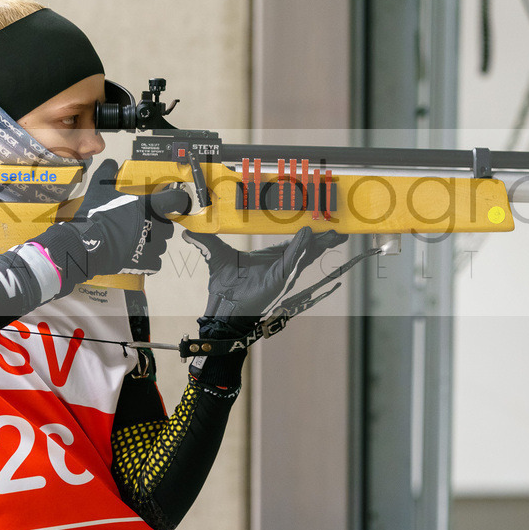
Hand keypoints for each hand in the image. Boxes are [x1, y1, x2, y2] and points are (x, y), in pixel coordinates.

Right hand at [35, 159, 188, 288]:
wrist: (90, 244)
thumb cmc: (98, 216)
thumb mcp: (100, 189)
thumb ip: (108, 174)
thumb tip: (110, 162)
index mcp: (152, 207)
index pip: (178, 200)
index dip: (177, 199)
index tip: (173, 201)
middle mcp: (158, 226)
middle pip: (168, 225)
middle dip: (158, 225)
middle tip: (142, 224)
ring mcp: (155, 246)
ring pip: (161, 244)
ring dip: (153, 243)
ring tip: (136, 242)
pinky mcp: (148, 262)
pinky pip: (156, 262)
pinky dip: (148, 261)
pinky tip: (137, 257)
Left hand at [182, 227, 347, 388]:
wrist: (222, 308)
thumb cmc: (223, 286)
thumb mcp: (216, 255)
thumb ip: (206, 241)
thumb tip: (188, 230)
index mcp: (271, 257)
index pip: (294, 242)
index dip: (308, 232)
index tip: (322, 222)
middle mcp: (280, 265)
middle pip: (307, 248)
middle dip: (324, 239)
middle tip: (339, 230)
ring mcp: (281, 272)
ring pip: (304, 254)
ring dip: (319, 243)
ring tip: (334, 233)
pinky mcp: (278, 278)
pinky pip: (292, 261)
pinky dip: (301, 249)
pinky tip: (310, 238)